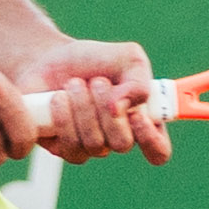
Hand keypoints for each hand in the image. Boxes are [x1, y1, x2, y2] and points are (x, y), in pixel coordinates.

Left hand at [8, 38, 171, 163]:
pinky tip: (58, 98)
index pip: (159, 150)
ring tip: (74, 83)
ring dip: (83, 108)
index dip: (151, 140)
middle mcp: (118, 138)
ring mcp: (91, 146)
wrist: (50, 58)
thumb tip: (120, 108)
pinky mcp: (64, 148)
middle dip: (107, 109)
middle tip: (97, 81)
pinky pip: (70, 146)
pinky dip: (64, 118)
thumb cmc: (94, 60)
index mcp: (142, 120)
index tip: (136, 115)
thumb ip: (138, 81)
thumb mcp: (127, 58)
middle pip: (123, 144)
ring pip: (95, 144)